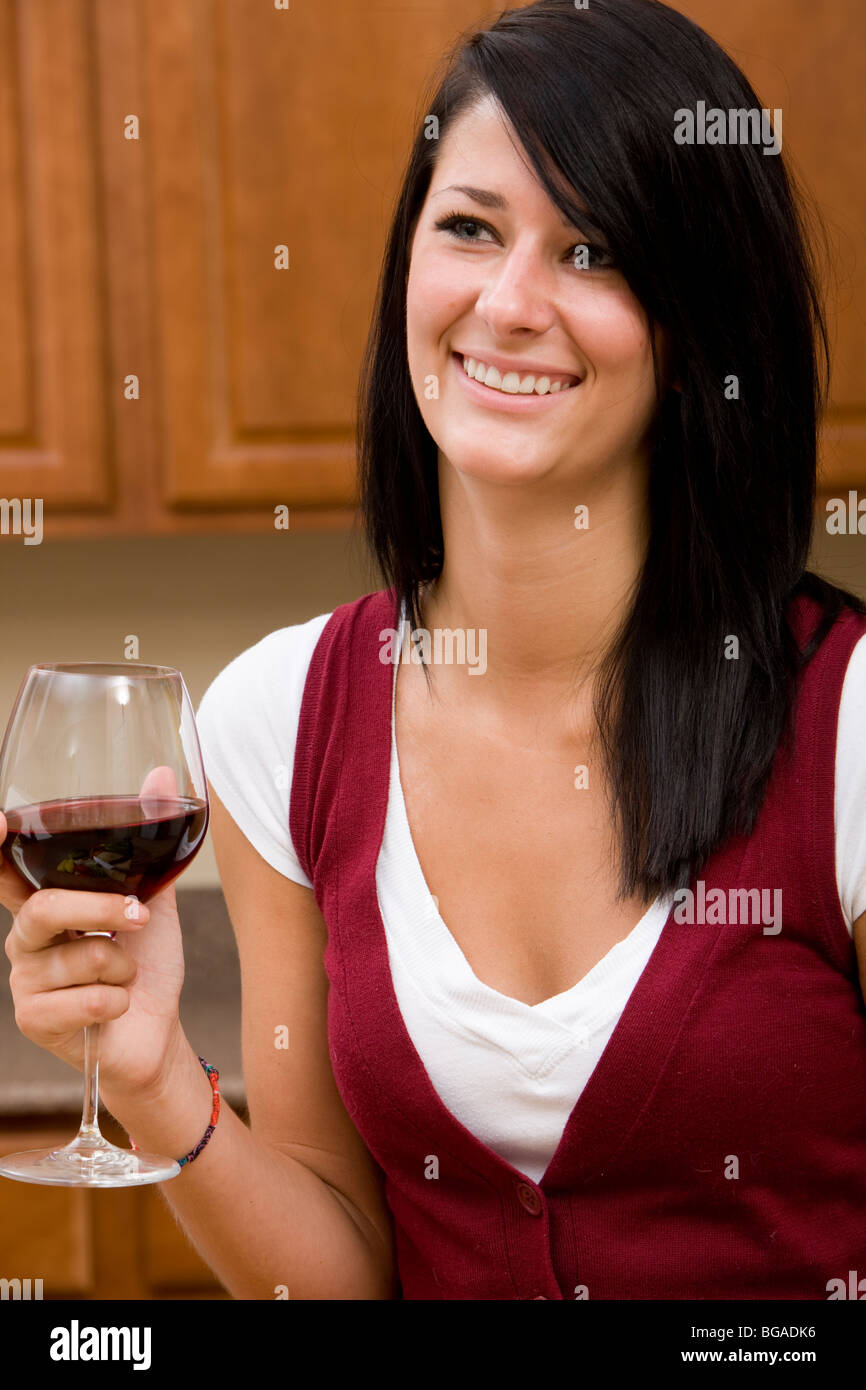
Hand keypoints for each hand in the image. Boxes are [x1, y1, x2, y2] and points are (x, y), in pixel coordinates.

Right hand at [1, 767, 186, 1095]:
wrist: (156, 1030)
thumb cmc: (145, 962)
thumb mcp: (153, 899)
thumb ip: (151, 843)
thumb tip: (162, 774)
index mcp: (45, 903)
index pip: (6, 872)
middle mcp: (25, 937)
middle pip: (46, 908)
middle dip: (103, 911)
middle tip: (138, 917)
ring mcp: (24, 980)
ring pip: (82, 957)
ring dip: (124, 968)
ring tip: (123, 976)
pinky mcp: (34, 1020)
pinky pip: (88, 999)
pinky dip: (118, 1001)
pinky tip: (113, 1007)